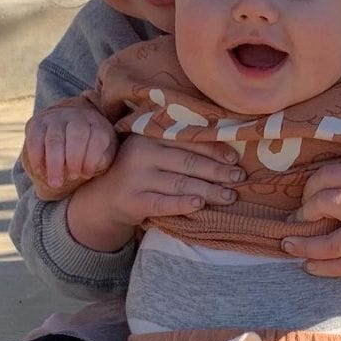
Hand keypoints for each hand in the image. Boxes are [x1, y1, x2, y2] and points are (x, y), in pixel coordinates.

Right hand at [25, 105, 116, 191]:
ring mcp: (56, 118)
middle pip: (77, 134)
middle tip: (73, 178)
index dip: (92, 158)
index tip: (87, 174)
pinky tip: (40, 172)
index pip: (98, 137)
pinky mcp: (37, 123)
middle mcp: (78, 117)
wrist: (68, 126)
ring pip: (54, 138)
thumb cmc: (90, 147)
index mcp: (98, 124)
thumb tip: (91, 167)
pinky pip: (35, 139)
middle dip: (74, 159)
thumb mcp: (103, 153)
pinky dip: (37, 158)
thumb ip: (102, 160)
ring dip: (54, 162)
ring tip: (55, 183)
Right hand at [66, 133, 245, 251]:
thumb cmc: (138, 171)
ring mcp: (135, 177)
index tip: (235, 158)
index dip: (214, 149)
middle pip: (188, 162)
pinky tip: (199, 204)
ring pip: (180, 183)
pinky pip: (162, 203)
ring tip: (229, 195)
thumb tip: (226, 151)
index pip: (188, 141)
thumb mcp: (152, 151)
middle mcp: (142, 153)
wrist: (101, 197)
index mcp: (150, 135)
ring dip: (209, 190)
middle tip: (239, 177)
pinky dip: (182, 203)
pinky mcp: (132, 200)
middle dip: (217, 171)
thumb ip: (178, 146)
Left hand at [284, 160, 340, 276]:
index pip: (327, 176)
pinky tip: (309, 265)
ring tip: (290, 245)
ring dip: (303, 245)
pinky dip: (323, 267)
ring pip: (329, 243)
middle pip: (322, 204)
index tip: (306, 195)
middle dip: (304, 212)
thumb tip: (319, 181)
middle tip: (297, 218)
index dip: (309, 187)